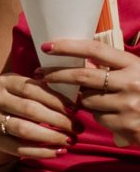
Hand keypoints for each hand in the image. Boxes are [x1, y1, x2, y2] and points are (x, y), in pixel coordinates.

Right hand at [0, 72, 75, 161]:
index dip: (56, 100)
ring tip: (71, 141)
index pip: (32, 89)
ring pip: (24, 129)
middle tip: (78, 128)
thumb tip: (80, 102)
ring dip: (52, 136)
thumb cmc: (21, 103)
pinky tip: (60, 152)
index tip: (76, 110)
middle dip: (58, 120)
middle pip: (30, 109)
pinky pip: (21, 149)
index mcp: (5, 82)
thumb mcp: (28, 91)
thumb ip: (48, 92)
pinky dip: (43, 152)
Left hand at [33, 33, 139, 147]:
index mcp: (134, 65)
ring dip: (84, 100)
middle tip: (40, 73)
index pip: (95, 49)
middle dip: (56, 74)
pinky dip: (100, 116)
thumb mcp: (138, 73)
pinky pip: (98, 118)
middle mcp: (132, 83)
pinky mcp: (126, 126)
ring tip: (100, 99)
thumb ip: (114, 67)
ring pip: (87, 100)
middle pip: (82, 77)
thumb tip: (77, 61)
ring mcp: (128, 105)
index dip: (69, 46)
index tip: (47, 45)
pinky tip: (115, 115)